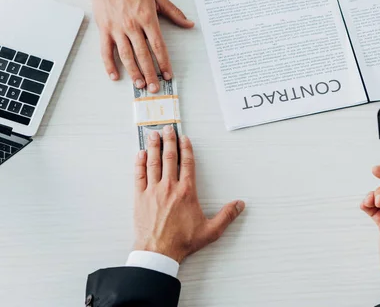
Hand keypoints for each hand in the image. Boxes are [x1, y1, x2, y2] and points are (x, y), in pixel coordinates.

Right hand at [75, 0, 194, 92]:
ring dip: (133, 72)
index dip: (163, 62)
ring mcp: (117, 29)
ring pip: (125, 55)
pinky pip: (106, 51)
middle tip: (154, 87)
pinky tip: (115, 76)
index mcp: (147, 18)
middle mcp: (132, 26)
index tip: (168, 74)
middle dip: (150, 73)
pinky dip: (109, 65)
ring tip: (139, 84)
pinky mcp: (104, 30)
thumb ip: (174, 12)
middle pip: (142, 54)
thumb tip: (189, 23)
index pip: (157, 45)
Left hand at [133, 126, 244, 262]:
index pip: (187, 163)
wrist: (158, 252)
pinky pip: (139, 175)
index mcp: (187, 192)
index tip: (184, 138)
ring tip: (153, 135)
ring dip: (153, 147)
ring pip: (153, 163)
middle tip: (167, 128)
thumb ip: (226, 215)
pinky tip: (140, 155)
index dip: (186, 148)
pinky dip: (139, 163)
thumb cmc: (183, 241)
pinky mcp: (140, 197)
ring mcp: (153, 191)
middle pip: (169, 158)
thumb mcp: (211, 230)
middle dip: (169, 141)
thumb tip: (240, 204)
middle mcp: (170, 187)